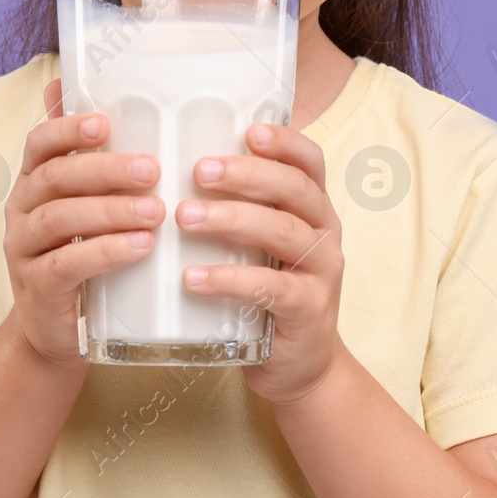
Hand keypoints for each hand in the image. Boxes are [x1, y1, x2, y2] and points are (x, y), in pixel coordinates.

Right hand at [2, 77, 166, 369]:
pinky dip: (106, 252)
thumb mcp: (82, 205)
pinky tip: (140, 246)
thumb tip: (86, 93)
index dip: (68, 129)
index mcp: (32, 181)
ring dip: (111, 211)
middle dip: (105, 170)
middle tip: (152, 170)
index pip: (39, 143)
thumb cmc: (77, 254)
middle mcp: (20, 209)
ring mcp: (23, 249)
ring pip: (60, 219)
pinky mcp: (37, 287)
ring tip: (156, 212)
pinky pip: (67, 264)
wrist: (54, 331)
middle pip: (55, 178)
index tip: (105, 123)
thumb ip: (90, 159)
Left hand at [177, 122, 345, 406]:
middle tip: (199, 170)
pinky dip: (230, 280)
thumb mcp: (259, 246)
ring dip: (232, 219)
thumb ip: (237, 209)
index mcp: (313, 209)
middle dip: (247, 175)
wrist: (297, 367)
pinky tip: (193, 277)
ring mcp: (321, 274)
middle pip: (295, 190)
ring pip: (284, 233)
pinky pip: (272, 289)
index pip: (311, 162)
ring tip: (184, 216)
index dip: (285, 141)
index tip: (249, 130)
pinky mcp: (308, 313)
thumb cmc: (266, 294)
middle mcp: (325, 234)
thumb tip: (172, 164)